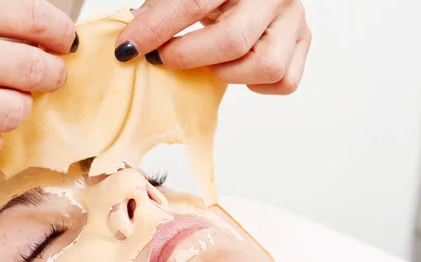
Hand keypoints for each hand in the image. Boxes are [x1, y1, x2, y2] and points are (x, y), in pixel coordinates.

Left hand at [115, 0, 310, 94]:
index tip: (128, 49)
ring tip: (210, 62)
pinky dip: (256, 84)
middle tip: (163, 59)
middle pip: (233, 40)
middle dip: (189, 57)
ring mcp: (293, 18)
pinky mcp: (303, 42)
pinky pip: (284, 80)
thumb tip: (132, 42)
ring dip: (228, 73)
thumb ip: (161, 9)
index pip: (194, 2)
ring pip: (266, 66)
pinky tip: (238, 68)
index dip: (156, 29)